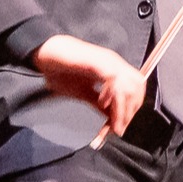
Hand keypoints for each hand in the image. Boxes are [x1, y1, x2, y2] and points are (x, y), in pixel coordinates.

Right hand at [31, 34, 152, 138]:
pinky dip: (111, 94)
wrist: (45, 53)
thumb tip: (111, 117)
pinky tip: (101, 103)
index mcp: (114, 70)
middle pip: (137, 88)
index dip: (131, 110)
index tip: (120, 127)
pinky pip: (113, 79)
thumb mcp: (82, 92)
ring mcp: (108, 61)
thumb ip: (97, 103)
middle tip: (117, 128)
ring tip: (112, 123)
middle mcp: (115, 64)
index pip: (135, 90)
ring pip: (129, 85)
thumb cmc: (61, 71)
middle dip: (129, 111)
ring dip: (122, 108)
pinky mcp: (97, 61)